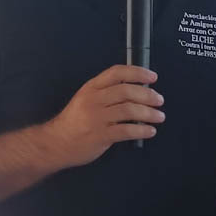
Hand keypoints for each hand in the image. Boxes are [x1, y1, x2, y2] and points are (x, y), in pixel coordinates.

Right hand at [42, 65, 164, 168]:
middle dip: (147, 95)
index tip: (153, 77)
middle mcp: (94, 100)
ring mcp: (96, 118)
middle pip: (126, 91)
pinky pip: (126, 131)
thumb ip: (106, 92)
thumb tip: (136, 90)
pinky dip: (141, 130)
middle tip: (159, 100)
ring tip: (159, 116)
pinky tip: (150, 131)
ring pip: (129, 110)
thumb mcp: (86, 98)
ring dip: (149, 113)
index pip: (117, 72)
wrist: (55, 143)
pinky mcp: (100, 135)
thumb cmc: (74, 121)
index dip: (137, 72)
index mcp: (92, 87)